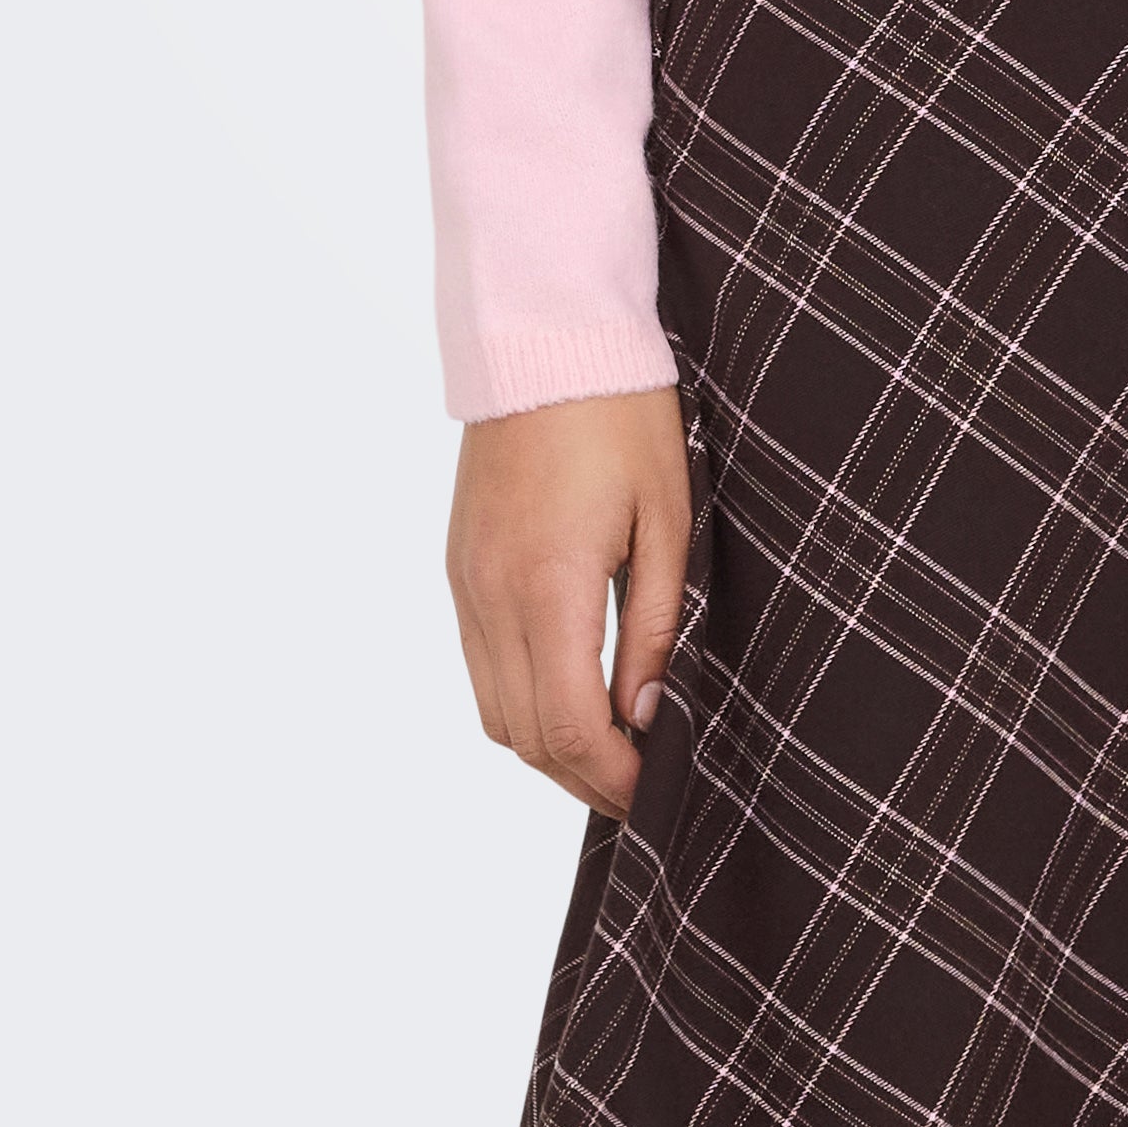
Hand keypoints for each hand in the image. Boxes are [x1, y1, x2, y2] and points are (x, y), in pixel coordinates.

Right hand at [447, 386, 691, 816]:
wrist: (544, 337)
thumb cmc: (622, 417)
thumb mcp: (668, 519)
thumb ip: (658, 624)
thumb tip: (646, 713)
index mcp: (548, 586)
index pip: (570, 727)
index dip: (615, 777)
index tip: (661, 789)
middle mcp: (492, 597)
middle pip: (524, 736)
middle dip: (584, 777)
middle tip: (643, 786)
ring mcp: (466, 584)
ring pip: (494, 711)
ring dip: (548, 747)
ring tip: (611, 749)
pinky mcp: (458, 568)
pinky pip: (479, 667)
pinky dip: (519, 701)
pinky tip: (567, 693)